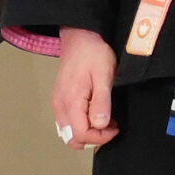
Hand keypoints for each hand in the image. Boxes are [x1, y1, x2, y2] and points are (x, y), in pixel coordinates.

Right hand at [53, 28, 119, 148]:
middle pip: (72, 138)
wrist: (80, 37)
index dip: (100, 137)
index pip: (81, 135)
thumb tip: (101, 125)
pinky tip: (95, 112)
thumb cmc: (93, 53)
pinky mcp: (60, 99)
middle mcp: (60, 105)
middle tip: (110, 125)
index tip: (115, 128)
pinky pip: (68, 122)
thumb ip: (101, 102)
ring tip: (105, 118)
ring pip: (69, 132)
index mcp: (70, 101)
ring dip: (87, 131)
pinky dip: (81, 124)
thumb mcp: (103, 76)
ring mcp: (58, 103)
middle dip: (93, 138)